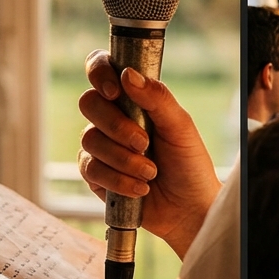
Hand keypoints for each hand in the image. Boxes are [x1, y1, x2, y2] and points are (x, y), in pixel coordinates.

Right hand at [78, 50, 220, 258]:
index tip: (114, 91)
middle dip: (117, 126)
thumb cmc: (189, 164)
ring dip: (123, 159)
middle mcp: (112, 118)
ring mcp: (101, 145)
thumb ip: (158, 99)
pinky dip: (119, 179)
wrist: (189, 209)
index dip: (99, 72)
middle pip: (89, 103)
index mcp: (133, 99)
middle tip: (144, 144)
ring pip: (90, 139)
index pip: (102, 69)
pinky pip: (91, 168)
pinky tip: (140, 188)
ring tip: (151, 172)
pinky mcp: (95, 174)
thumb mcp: (181, 127)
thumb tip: (128, 74)